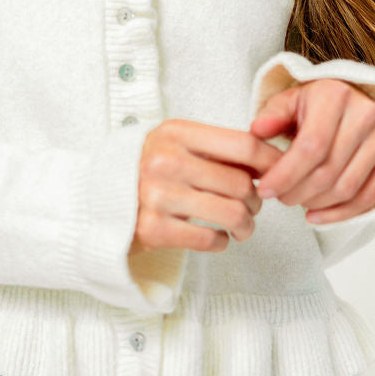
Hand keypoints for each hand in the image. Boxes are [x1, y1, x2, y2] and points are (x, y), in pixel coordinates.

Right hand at [129, 119, 282, 257]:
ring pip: (232, 213)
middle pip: (241, 183)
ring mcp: (157, 195)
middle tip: (251, 207)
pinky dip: (221, 242)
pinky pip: (209, 239)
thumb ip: (216, 149)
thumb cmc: (146, 170)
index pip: (243, 144)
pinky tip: (215, 237)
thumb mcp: (175, 144)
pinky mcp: (152, 229)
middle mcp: (165, 161)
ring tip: (241, 227)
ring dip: (245, 225)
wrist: (94, 200)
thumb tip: (273, 160)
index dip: (271, 162)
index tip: (280, 174)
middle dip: (256, 200)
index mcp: (175, 133)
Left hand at [249, 78, 374, 223]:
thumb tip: (256, 131)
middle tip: (280, 198)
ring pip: (348, 188)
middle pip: (329, 171)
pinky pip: (371, 196)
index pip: (311, 146)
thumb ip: (271, 116)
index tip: (265, 190)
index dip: (286, 174)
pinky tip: (317, 216)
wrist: (351, 101)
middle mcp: (366, 113)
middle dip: (298, 193)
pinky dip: (342, 214)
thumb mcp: (288, 102)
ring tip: (297, 202)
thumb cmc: (314, 106)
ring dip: (317, 204)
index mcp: (335, 94)